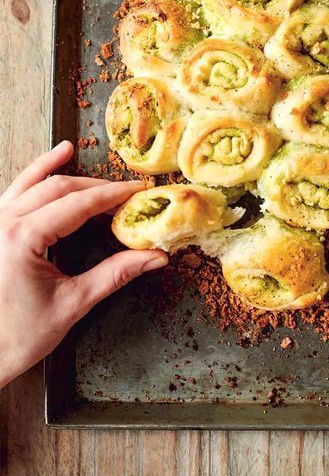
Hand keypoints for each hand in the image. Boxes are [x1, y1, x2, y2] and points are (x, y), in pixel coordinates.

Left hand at [0, 141, 167, 387]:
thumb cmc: (18, 337)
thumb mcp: (73, 303)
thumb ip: (116, 273)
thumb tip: (155, 257)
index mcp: (23, 238)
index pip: (78, 203)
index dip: (113, 194)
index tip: (139, 190)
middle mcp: (3, 223)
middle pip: (57, 188)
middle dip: (94, 186)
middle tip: (125, 189)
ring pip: (29, 184)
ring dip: (55, 169)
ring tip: (71, 149)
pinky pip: (11, 193)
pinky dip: (28, 177)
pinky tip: (42, 167)